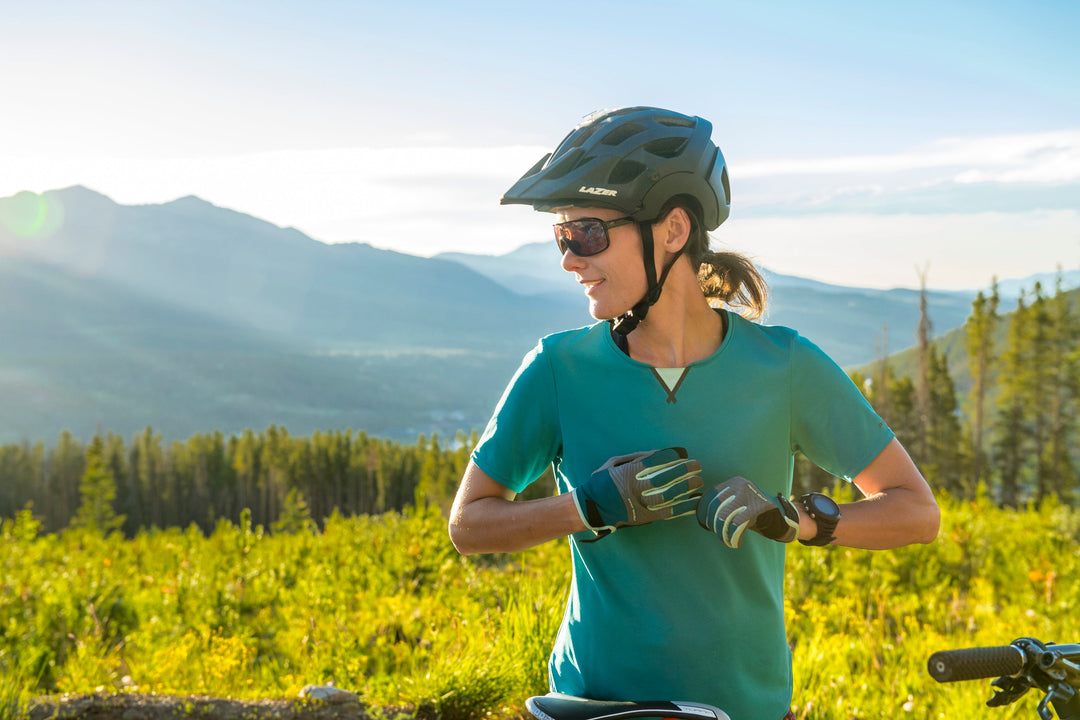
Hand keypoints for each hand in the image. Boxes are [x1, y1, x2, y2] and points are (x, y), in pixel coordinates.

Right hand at [573, 448, 703, 539]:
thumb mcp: (614, 463)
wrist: (591, 508)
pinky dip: (683, 508)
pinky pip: (667, 513)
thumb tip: (659, 453)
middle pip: (663, 479)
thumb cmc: (603, 482)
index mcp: (626, 474)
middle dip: (682, 472)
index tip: (682, 453)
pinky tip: (695, 502)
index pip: (652, 463)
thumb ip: (637, 457)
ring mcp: (639, 505)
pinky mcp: (644, 517)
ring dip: (685, 489)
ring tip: (699, 482)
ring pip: (667, 496)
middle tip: (697, 465)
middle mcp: (634, 489)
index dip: (669, 457)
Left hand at [697, 476, 799, 547]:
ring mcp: (750, 495)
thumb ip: (722, 505)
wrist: (785, 519)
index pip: (709, 496)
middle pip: (715, 507)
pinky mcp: (758, 509)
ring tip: (728, 540)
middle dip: (713, 524)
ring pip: (724, 517)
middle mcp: (741, 485)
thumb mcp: (738, 504)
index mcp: (734, 482)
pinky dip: (732, 537)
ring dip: (722, 533)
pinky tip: (735, 543)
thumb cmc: (756, 514)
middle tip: (720, 535)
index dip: (703, 513)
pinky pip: (736, 525)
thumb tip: (698, 512)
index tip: (706, 525)